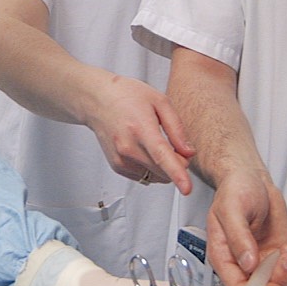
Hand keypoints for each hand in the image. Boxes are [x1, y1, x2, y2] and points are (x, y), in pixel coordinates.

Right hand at [81, 73, 195, 191]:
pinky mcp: (118, 167)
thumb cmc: (128, 96)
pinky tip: (144, 148)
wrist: (98, 100)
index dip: (177, 173)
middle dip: (178, 163)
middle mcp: (128, 148)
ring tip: (154, 142)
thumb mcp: (160, 101)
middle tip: (174, 144)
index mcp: (140, 129)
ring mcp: (121, 160)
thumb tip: (188, 153)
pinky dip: (152, 167)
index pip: (161, 156)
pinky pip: (145, 176)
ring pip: (157, 177)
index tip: (186, 189)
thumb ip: (177, 129)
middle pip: (164, 171)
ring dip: (164, 167)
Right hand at [207, 170, 286, 285]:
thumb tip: (248, 263)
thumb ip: (238, 236)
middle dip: (277, 282)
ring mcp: (262, 261)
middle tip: (284, 260)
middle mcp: (242, 264)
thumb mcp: (232, 209)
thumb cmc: (236, 190)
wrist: (250, 179)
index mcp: (224, 257)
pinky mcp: (278, 256)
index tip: (269, 284)